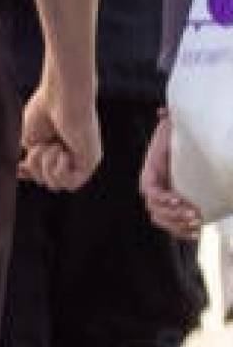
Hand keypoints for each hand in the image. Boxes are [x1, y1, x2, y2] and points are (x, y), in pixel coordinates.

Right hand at [20, 82, 100, 192]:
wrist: (61, 97)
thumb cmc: (44, 110)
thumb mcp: (28, 138)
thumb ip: (28, 159)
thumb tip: (22, 174)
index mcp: (55, 149)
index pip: (42, 172)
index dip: (29, 173)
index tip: (18, 169)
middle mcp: (70, 157)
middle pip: (46, 181)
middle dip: (35, 166)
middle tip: (39, 146)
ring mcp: (81, 160)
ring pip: (56, 185)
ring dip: (46, 166)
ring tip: (52, 146)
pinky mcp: (90, 162)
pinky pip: (70, 183)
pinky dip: (59, 169)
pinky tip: (62, 151)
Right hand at [140, 114, 201, 240]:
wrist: (188, 153)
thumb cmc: (178, 141)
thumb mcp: (172, 129)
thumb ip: (168, 121)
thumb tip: (163, 112)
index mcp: (151, 171)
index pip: (149, 189)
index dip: (161, 197)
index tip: (178, 198)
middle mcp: (155, 189)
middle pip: (155, 210)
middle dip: (173, 215)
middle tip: (193, 214)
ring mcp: (164, 201)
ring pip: (162, 221)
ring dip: (177, 226)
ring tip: (196, 223)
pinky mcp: (175, 209)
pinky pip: (172, 227)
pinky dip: (182, 233)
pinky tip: (195, 232)